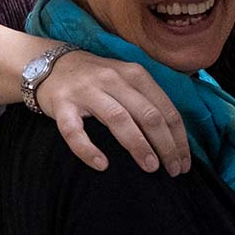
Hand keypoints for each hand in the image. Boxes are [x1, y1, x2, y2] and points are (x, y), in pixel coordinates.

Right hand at [35, 51, 190, 177]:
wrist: (49, 64)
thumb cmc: (97, 80)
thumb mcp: (127, 81)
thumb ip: (148, 101)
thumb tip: (174, 139)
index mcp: (135, 74)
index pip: (166, 110)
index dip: (179, 139)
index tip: (185, 163)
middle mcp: (113, 79)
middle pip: (148, 115)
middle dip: (166, 146)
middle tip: (173, 170)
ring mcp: (86, 91)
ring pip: (118, 119)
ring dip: (138, 145)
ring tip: (151, 167)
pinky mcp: (62, 105)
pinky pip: (74, 130)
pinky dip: (88, 149)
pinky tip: (102, 165)